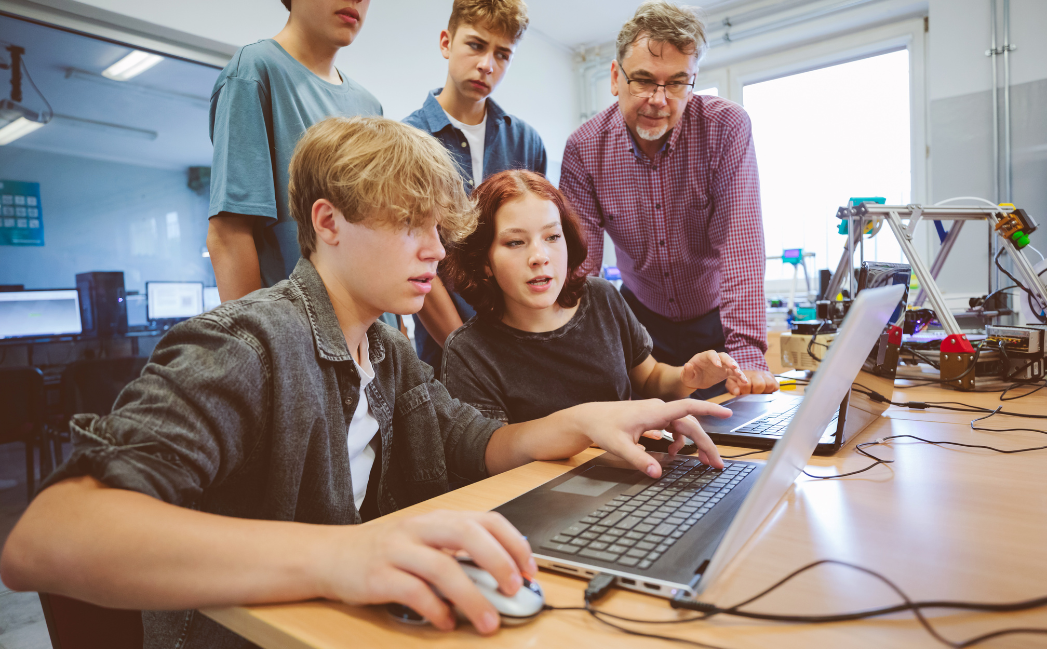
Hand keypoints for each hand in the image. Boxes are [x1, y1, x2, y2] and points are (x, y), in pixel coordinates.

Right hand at [324, 510, 535, 634]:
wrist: (330, 556)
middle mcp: (420, 529)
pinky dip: (435, 609)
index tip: (530, 570)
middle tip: (515, 589)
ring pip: (442, 567)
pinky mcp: (378, 575)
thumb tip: (503, 577)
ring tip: (488, 620)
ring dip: (472, 597)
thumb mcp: (425, 542)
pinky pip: (413, 592)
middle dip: (498, 562)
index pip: (486, 520)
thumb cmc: (386, 552)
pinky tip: (446, 622)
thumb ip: (459, 554)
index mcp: (438, 519)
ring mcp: (397, 550)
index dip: (514, 543)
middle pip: (467, 535)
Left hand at [575, 399, 730, 476]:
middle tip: (715, 464)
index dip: (709, 409)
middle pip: (691, 424)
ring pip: (683, 427)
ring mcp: (656, 413)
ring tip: (701, 461)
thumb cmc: (603, 427)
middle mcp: (659, 409)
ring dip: (694, 443)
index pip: (688, 407)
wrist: (589, 418)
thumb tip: (657, 474)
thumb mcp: (619, 446)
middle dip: (705, 444)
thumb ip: (639, 460)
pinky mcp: (653, 418)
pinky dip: (678, 440)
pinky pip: (674, 428)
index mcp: (655, 412)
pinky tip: (674, 452)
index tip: (728, 413)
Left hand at [681, 351, 747, 391]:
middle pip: (723, 356)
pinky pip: (734, 372)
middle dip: (729, 361)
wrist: (694, 380)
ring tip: (741, 376)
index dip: (715, 358)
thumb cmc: (689, 377)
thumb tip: (687, 365)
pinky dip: (739, 376)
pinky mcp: (725, 372)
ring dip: (737, 369)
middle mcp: (714, 359)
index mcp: (703, 357)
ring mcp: (721, 365)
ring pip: (731, 364)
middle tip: (734, 367)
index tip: (718, 365)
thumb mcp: (686, 376)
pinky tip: (744, 381)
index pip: (711, 354)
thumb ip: (687, 371)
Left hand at [727, 369, 778, 395]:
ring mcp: (766, 375)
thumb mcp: (732, 383)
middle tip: (752, 393)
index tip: (744, 394)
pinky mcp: (773, 378)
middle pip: (760, 384)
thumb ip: (732, 387)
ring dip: (764, 391)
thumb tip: (737, 392)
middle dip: (756, 392)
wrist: (747, 375)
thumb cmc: (739, 381)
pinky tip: (765, 391)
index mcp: (745, 374)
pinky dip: (771, 390)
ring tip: (759, 392)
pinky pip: (776, 386)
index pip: (746, 384)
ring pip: (770, 384)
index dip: (745, 392)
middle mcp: (757, 373)